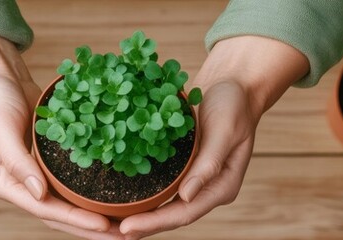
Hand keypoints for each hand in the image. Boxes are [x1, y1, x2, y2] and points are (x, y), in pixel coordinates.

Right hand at [0, 30, 120, 238]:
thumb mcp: (0, 127)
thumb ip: (18, 161)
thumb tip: (39, 193)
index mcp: (3, 183)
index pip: (44, 209)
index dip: (75, 219)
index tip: (104, 224)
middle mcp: (21, 185)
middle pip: (59, 216)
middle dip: (90, 229)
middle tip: (124, 238)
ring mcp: (36, 176)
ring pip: (68, 204)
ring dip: (94, 216)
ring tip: (125, 227)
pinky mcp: (49, 163)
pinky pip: (72, 183)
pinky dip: (92, 193)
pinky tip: (115, 197)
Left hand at [119, 36, 309, 238]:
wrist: (233, 85)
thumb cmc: (234, 104)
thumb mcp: (225, 131)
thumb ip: (208, 164)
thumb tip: (186, 196)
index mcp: (222, 187)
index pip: (185, 213)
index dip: (154, 222)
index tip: (126, 227)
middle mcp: (206, 189)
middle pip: (171, 216)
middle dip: (141, 226)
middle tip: (108, 232)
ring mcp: (194, 180)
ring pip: (163, 205)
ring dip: (138, 215)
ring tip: (108, 225)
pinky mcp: (182, 168)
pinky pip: (159, 187)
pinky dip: (141, 194)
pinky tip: (118, 198)